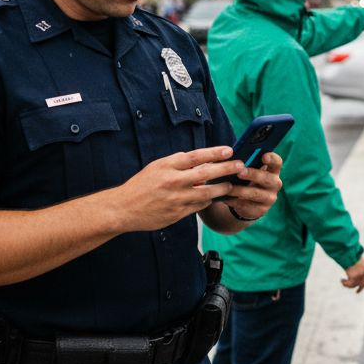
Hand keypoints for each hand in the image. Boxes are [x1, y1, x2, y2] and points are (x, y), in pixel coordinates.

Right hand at [113, 146, 246, 231]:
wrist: (123, 209)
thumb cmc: (141, 185)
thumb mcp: (157, 167)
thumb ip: (178, 163)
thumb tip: (202, 161)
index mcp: (167, 166)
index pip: (195, 156)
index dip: (214, 153)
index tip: (229, 150)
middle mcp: (172, 181)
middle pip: (205, 174)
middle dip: (226, 169)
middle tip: (240, 166)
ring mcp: (176, 199)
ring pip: (207, 193)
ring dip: (222, 189)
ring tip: (232, 184)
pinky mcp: (178, 214)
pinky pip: (199, 207)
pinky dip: (208, 201)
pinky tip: (215, 198)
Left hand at [217, 151, 283, 222]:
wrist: (247, 201)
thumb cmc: (247, 179)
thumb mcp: (248, 170)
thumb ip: (245, 163)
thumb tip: (231, 157)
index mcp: (272, 170)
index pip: (277, 162)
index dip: (272, 159)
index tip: (263, 156)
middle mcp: (275, 184)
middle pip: (267, 178)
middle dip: (253, 175)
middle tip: (240, 173)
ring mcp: (269, 198)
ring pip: (256, 193)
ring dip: (241, 190)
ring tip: (229, 188)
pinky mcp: (261, 210)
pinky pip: (248, 205)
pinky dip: (235, 201)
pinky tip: (226, 198)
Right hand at [342, 257, 363, 292]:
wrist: (347, 253)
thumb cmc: (348, 255)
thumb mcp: (354, 261)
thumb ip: (355, 268)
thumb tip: (352, 276)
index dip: (363, 284)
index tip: (360, 287)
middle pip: (362, 284)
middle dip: (360, 288)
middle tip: (357, 292)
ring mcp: (360, 274)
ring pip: (354, 285)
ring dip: (347, 284)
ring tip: (342, 281)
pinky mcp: (354, 276)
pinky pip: (349, 284)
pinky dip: (344, 283)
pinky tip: (341, 280)